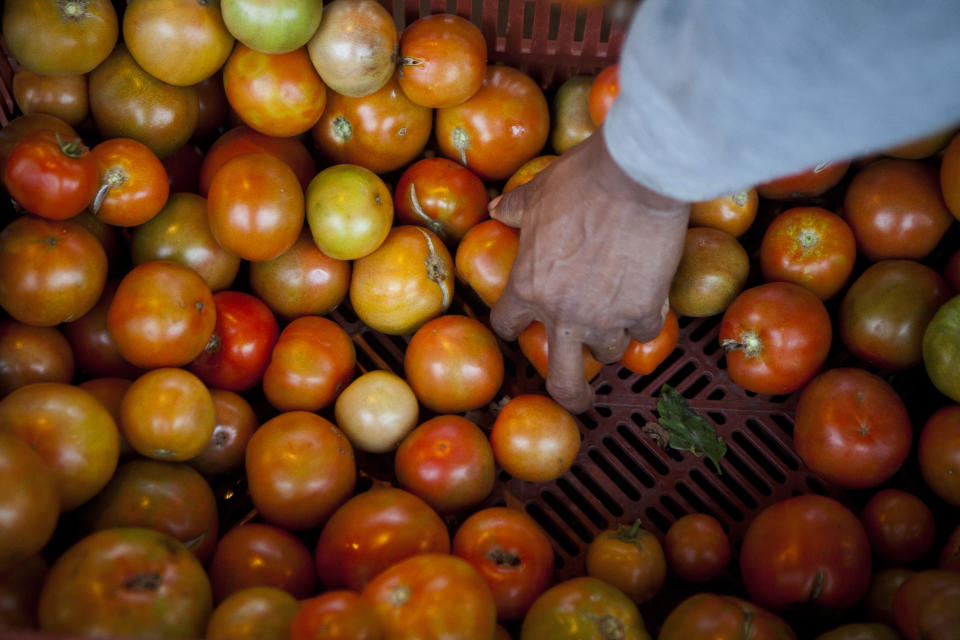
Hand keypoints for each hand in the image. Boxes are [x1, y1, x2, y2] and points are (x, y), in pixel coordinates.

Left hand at [489, 128, 689, 412]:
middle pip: (562, 379)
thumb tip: (497, 209)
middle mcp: (562, 313)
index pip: (507, 325)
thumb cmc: (579, 181)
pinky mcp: (644, 309)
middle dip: (569, 395)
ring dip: (612, 338)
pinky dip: (647, 319)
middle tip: (576, 399)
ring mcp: (604, 317)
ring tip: (618, 319)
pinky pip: (646, 331)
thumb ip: (516, 209)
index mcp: (527, 287)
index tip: (522, 326)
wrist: (633, 177)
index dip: (513, 325)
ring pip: (608, 352)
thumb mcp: (537, 192)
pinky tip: (649, 299)